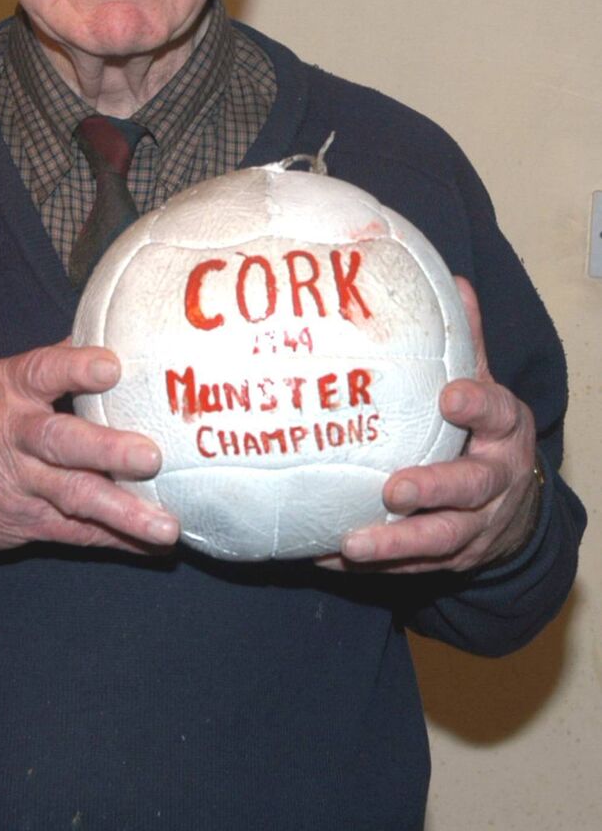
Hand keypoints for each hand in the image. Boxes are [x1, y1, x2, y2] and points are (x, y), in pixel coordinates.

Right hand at [0, 340, 179, 553]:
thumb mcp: (6, 380)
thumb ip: (57, 361)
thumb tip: (115, 331)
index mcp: (10, 389)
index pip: (43, 373)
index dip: (76, 369)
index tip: (112, 367)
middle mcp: (13, 435)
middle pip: (59, 442)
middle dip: (106, 450)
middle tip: (150, 456)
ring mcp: (20, 483)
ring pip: (73, 496)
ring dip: (123, 511)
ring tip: (165, 526)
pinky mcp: (29, 521)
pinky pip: (76, 532)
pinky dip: (116, 539)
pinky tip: (152, 545)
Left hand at [320, 278, 540, 572]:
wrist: (519, 504)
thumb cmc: (483, 431)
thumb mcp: (484, 384)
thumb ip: (465, 341)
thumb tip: (451, 278)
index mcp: (503, 431)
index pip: (496, 414)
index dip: (476, 406)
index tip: (450, 395)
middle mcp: (496, 482)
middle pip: (471, 490)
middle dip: (434, 491)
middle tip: (395, 490)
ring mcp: (478, 527)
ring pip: (441, 541)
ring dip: (396, 545)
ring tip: (351, 543)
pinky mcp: (454, 559)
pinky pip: (414, 569)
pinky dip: (376, 566)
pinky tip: (329, 556)